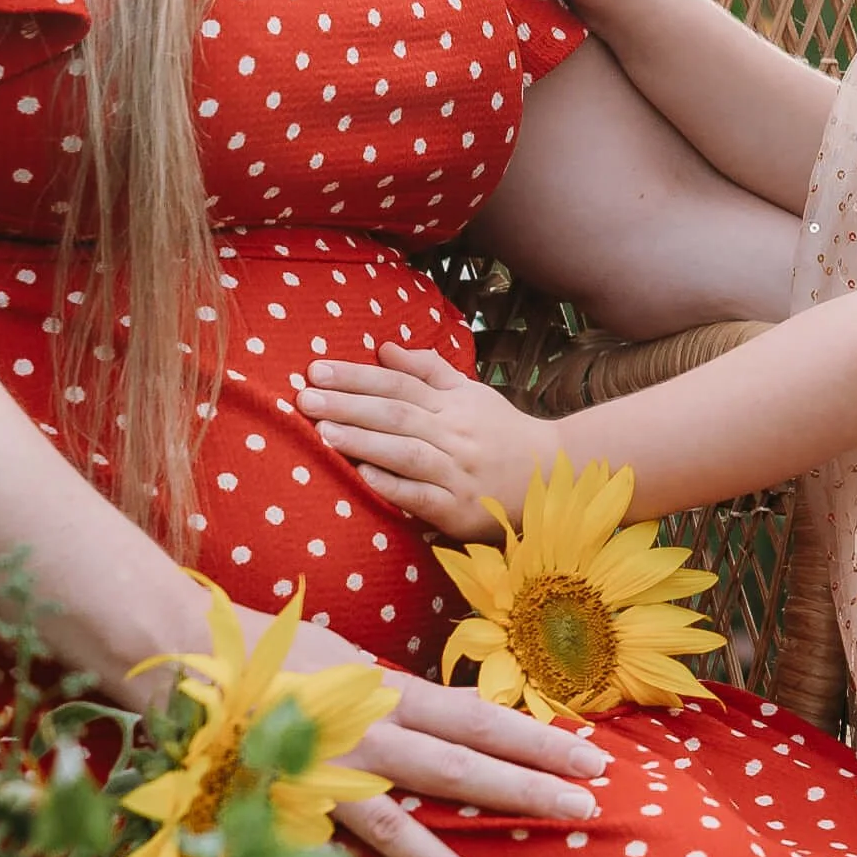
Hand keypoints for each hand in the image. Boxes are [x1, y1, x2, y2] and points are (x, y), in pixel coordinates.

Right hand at [278, 605, 609, 856]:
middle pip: (459, 766)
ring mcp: (323, 773)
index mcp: (384, 691)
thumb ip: (384, 693)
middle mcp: (365, 731)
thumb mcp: (339, 659)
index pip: (477, 716)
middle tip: (586, 811)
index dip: (535, 737)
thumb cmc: (259, 649)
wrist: (175, 642)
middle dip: (525, 790)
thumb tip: (425, 709)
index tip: (591, 754)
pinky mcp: (279, 806)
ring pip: (398, 826)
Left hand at [300, 343, 546, 541]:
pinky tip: (362, 476)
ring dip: (363, 442)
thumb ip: (427, 370)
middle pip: (396, 415)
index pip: (398, 385)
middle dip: (348, 405)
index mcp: (453, 404)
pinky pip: (423, 495)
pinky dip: (392, 485)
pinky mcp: (459, 509)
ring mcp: (457, 472)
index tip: (317, 369)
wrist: (551, 476)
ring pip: (406, 453)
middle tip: (305, 397)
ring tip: (322, 433)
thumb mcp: (470, 392)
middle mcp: (454, 434)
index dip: (357, 376)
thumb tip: (384, 347)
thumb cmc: (500, 432)